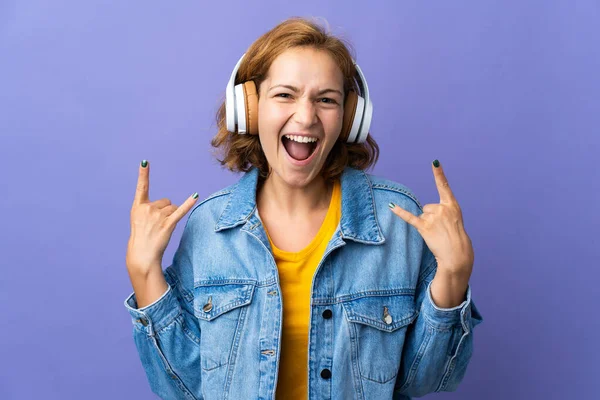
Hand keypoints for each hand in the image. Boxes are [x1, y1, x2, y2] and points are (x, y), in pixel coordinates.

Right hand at [125, 160, 198, 275]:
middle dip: (164, 211)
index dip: (143, 174)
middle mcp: (147, 209)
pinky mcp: (168, 224)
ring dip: (170, 217)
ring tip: (161, 228)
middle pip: (165, 201)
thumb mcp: (139, 220)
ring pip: (172, 208)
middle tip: (156, 225)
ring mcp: (157, 216)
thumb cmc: (142, 236)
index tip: (145, 162)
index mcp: (138, 206)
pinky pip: (180, 211)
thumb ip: (150, 208)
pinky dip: (188, 204)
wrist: (142, 254)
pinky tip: (195, 196)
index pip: (141, 187)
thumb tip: (169, 204)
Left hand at [388, 160, 473, 278]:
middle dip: (432, 218)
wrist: (457, 254)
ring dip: (426, 224)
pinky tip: (392, 206)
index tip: (434, 162)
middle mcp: (443, 208)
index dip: (439, 174)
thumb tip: (424, 210)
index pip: (444, 186)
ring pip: (422, 214)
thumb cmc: (455, 237)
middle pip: (428, 207)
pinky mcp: (424, 227)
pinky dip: (400, 213)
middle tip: (441, 229)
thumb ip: (443, 211)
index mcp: (452, 205)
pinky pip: (410, 217)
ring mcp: (433, 217)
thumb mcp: (454, 220)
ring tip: (436, 233)